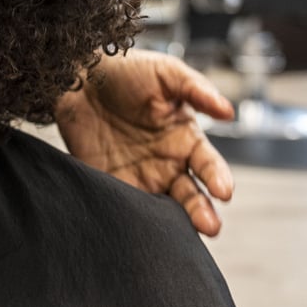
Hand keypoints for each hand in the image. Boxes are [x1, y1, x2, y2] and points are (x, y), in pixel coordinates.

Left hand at [54, 49, 235, 235]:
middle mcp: (168, 163)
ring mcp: (140, 177)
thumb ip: (197, 90)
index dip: (218, 178)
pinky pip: (126, 207)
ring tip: (182, 236)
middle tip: (211, 227)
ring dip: (175, 224)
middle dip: (203, 212)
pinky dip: (135, 219)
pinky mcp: (111, 185)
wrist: (78, 75)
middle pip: (191, 195)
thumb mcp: (166, 72)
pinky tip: (142, 227)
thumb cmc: (128, 70)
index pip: (209, 165)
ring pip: (164, 210)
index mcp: (186, 139)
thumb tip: (229, 111)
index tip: (225, 192)